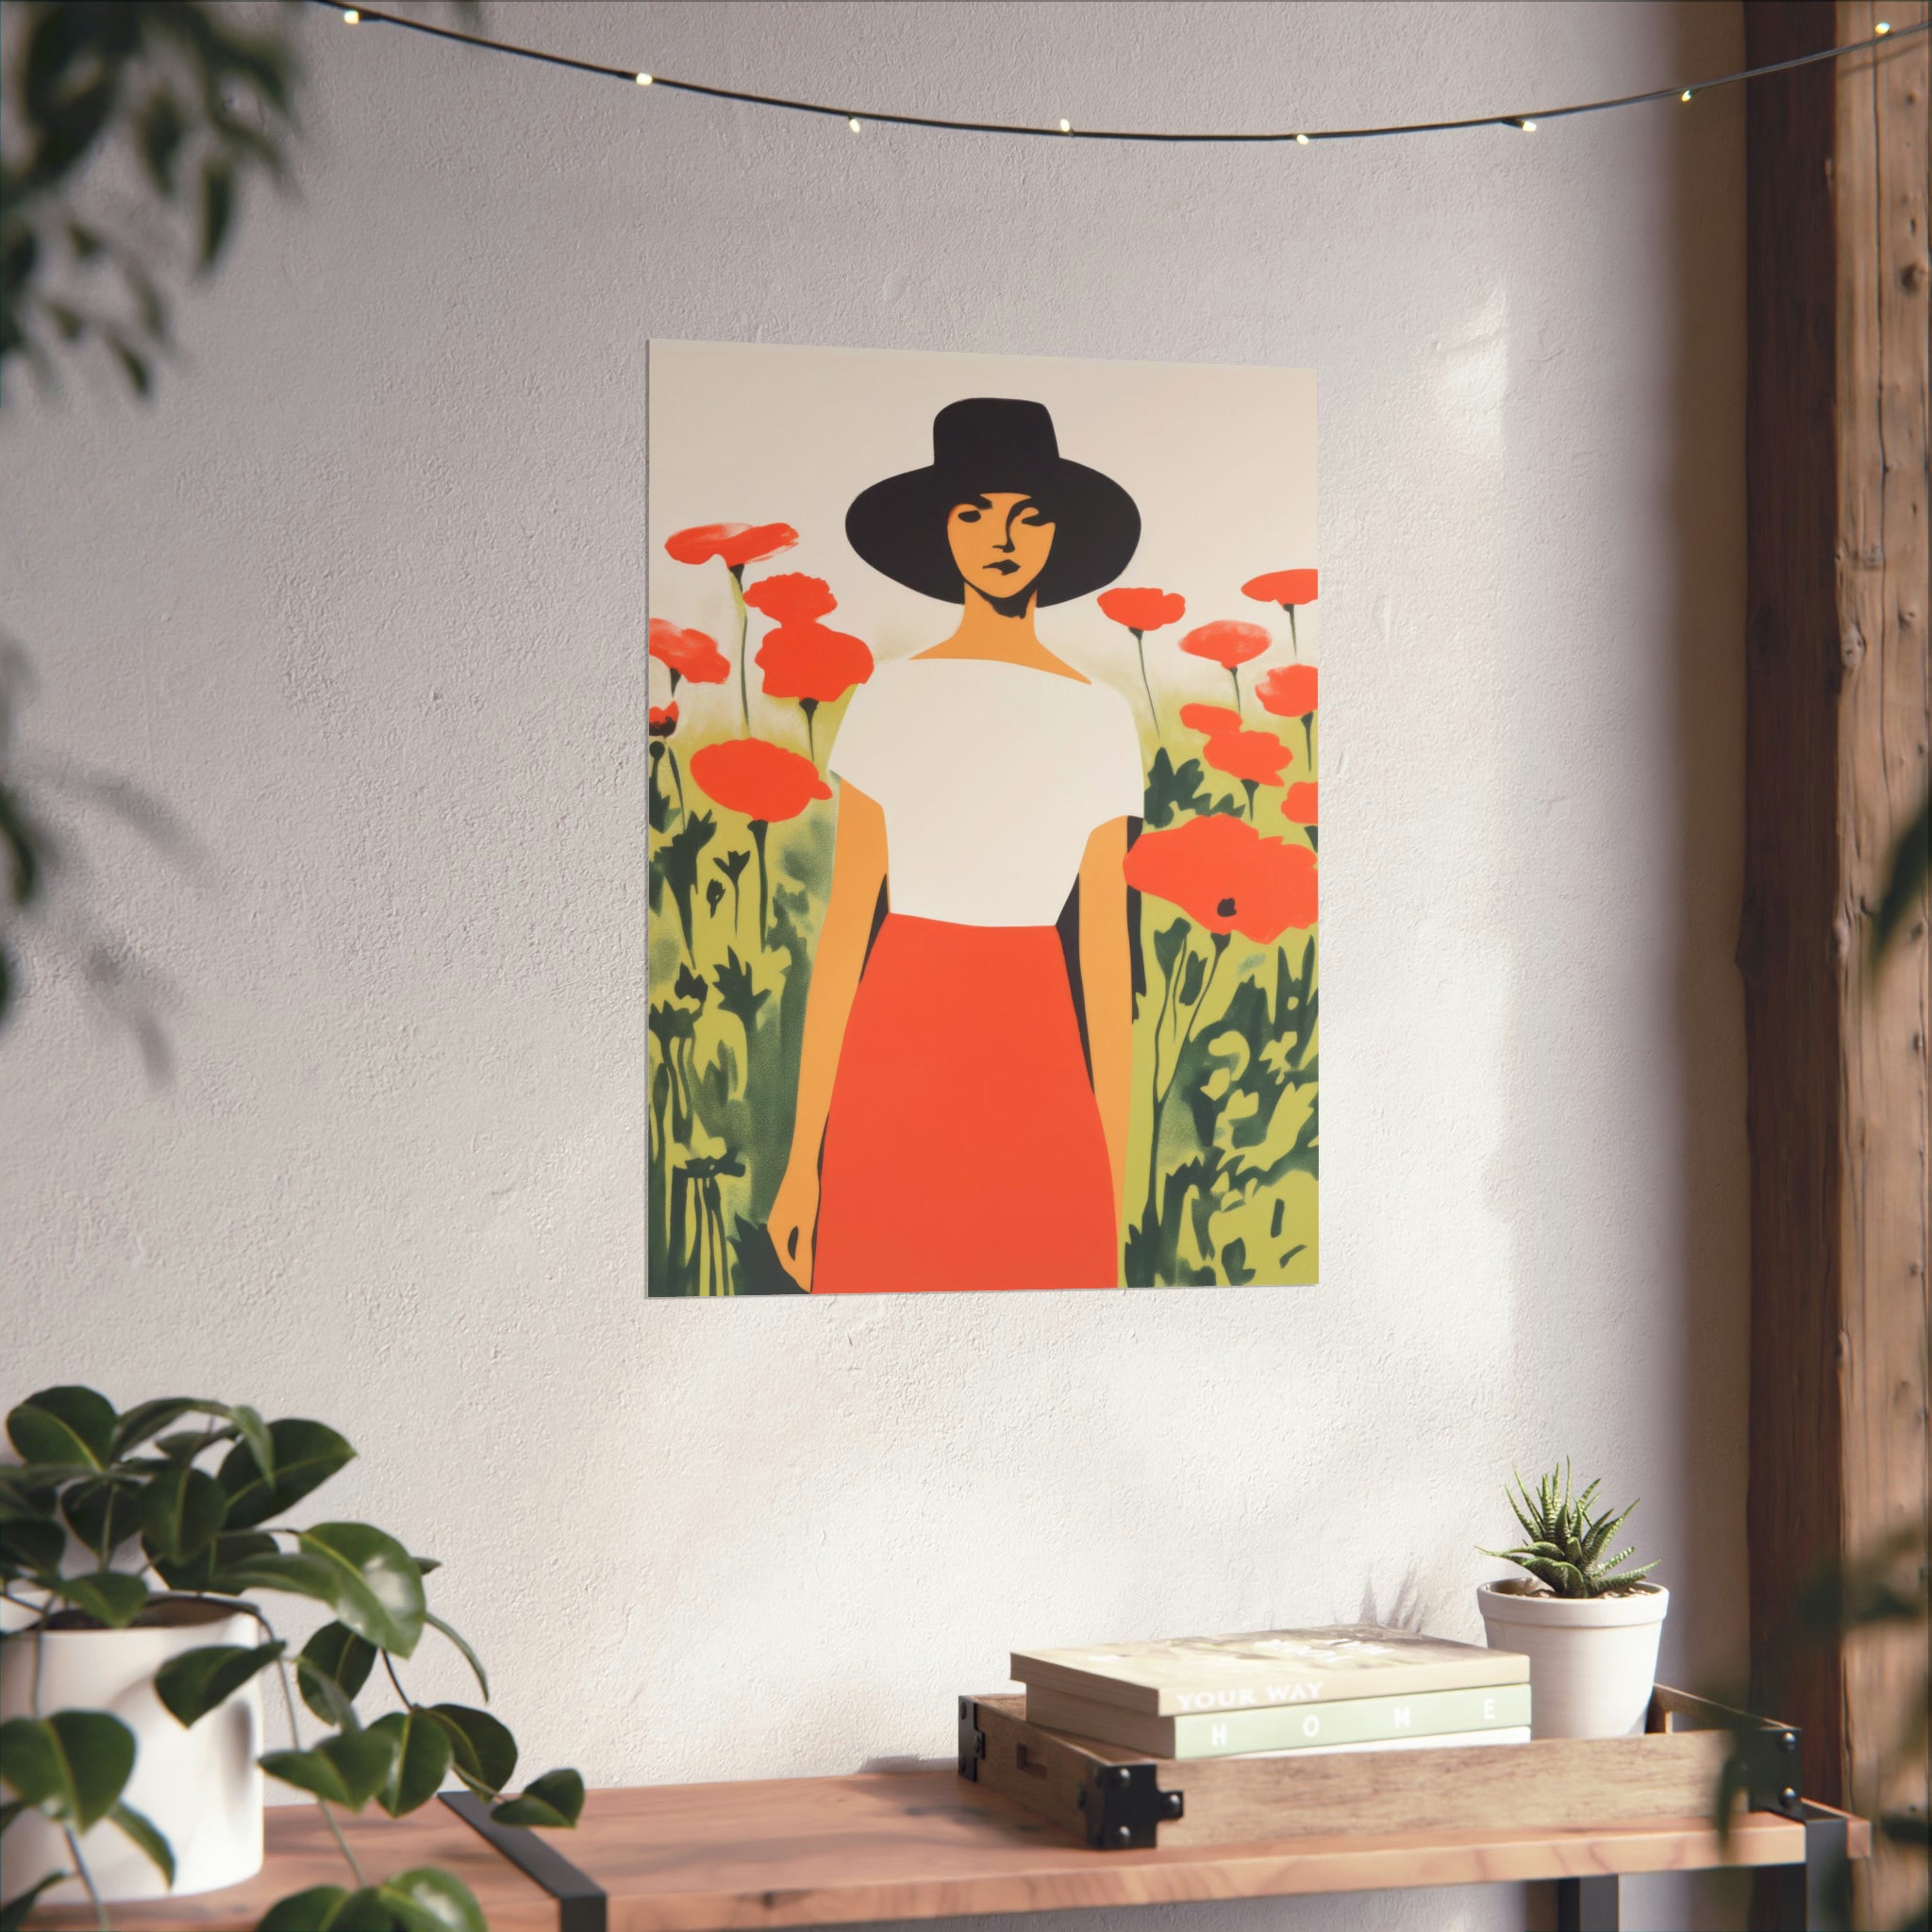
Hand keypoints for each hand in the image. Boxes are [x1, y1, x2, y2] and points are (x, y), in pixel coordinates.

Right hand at [767, 1163, 818, 1290]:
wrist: (801, 1168)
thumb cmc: (806, 1196)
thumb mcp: (807, 1224)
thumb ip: (802, 1247)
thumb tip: (801, 1270)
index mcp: (777, 1233)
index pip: (787, 1262)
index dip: (798, 1275)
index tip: (809, 1287)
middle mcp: (773, 1229)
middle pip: (784, 1255)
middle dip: (797, 1269)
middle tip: (810, 1282)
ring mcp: (776, 1220)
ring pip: (786, 1245)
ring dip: (796, 1257)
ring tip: (809, 1268)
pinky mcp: (782, 1213)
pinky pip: (787, 1236)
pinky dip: (796, 1245)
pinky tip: (805, 1247)